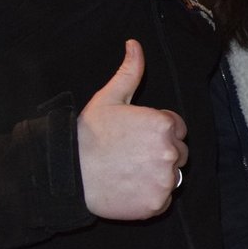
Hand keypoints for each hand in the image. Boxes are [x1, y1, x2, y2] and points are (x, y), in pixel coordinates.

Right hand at [76, 40, 187, 219]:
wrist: (68, 173)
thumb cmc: (88, 134)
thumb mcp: (109, 98)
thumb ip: (130, 72)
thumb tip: (135, 44)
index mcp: (164, 124)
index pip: (177, 128)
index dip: (158, 132)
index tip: (137, 138)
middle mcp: (171, 152)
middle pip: (179, 153)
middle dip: (160, 154)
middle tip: (130, 156)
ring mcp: (165, 179)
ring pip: (173, 177)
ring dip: (157, 176)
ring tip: (128, 172)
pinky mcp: (157, 203)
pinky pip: (163, 200)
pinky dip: (150, 197)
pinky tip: (129, 189)